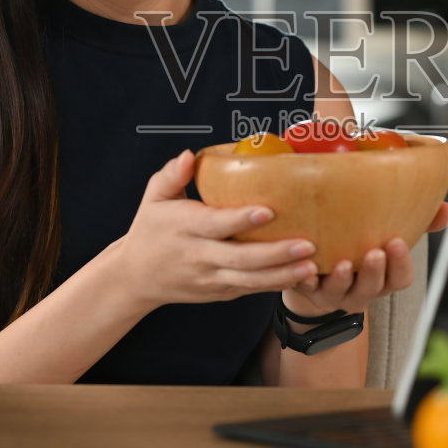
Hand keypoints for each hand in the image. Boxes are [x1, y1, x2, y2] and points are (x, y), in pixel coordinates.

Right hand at [110, 151, 318, 309]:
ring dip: (283, 275)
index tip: (268, 210)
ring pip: (250, 280)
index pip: (216, 225)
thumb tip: (190, 155)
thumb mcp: (153, 198)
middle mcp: (199, 256)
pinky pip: (250, 289)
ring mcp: (210, 278)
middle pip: (240, 258)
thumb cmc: (150, 230)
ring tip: (312, 266)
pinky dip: (275, 285)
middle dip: (275, 253)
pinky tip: (302, 278)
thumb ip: (172, 175)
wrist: (135, 277)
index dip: (241, 219)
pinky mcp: (219, 292)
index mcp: (184, 228)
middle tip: (307, 244)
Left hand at [281, 199, 447, 318]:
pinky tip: (306, 269)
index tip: (396, 242)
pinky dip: (306, 280)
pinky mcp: (309, 291)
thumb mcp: (388, 235)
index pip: (400, 279)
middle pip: (374, 288)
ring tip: (344, 263)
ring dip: (344, 279)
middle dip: (375, 272)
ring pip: (342, 293)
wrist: (317, 269)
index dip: (400, 264)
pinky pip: (306, 290)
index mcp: (384, 278)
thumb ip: (419, 222)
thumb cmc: (359, 247)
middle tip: (374, 252)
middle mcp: (362, 290)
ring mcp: (336, 294)